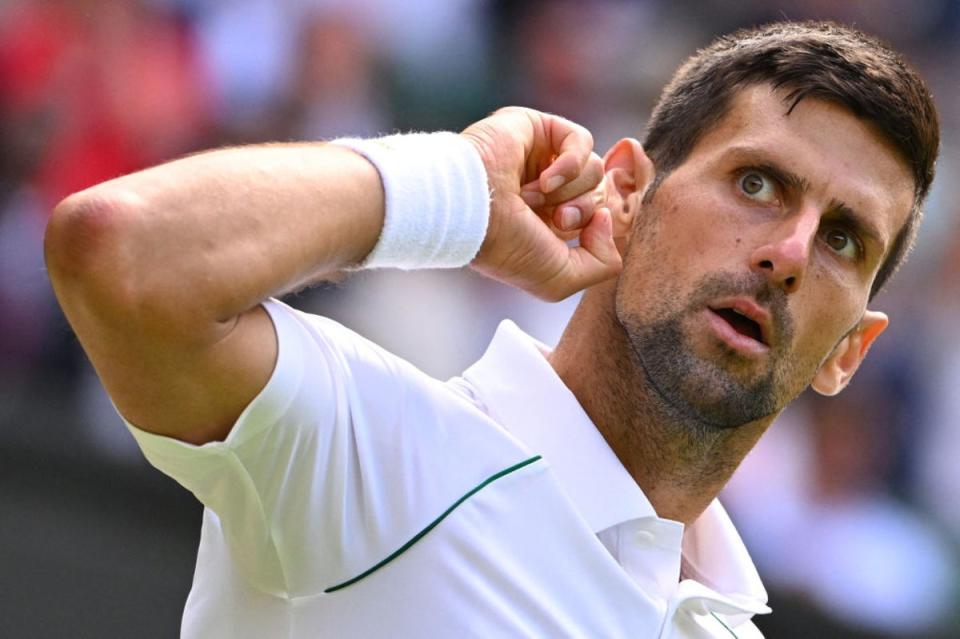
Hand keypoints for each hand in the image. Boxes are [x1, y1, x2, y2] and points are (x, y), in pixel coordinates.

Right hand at [461, 107, 620, 300]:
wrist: (470, 210)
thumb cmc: (507, 247)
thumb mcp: (560, 279)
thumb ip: (602, 264)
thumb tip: (606, 218)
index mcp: (548, 224)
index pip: (600, 216)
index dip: (602, 224)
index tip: (582, 232)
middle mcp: (546, 192)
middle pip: (600, 194)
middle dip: (583, 211)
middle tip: (555, 220)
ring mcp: (541, 159)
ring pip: (593, 168)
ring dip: (569, 191)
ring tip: (533, 200)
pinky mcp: (537, 128)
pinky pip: (581, 140)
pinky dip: (571, 164)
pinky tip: (545, 180)